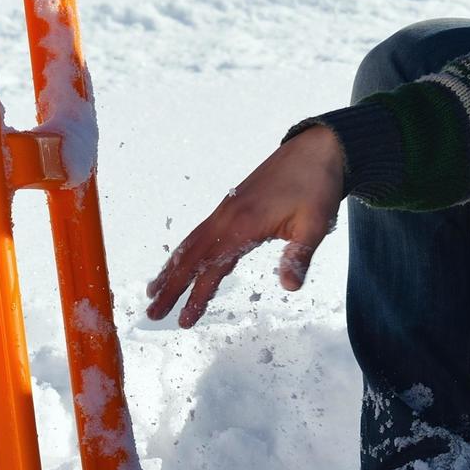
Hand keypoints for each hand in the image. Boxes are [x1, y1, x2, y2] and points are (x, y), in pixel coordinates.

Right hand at [142, 126, 345, 328]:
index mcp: (244, 224)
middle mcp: (227, 217)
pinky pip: (201, 232)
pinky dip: (186, 250)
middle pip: (191, 257)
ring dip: (172, 268)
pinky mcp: (232, 204)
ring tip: (154, 289)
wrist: (317, 148)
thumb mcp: (315, 223)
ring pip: (192, 243)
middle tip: (152, 312)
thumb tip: (289, 288)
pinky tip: (183, 259)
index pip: (212, 268)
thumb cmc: (317, 185)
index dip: (196, 296)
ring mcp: (227, 209)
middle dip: (170, 286)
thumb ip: (298, 256)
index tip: (183, 320)